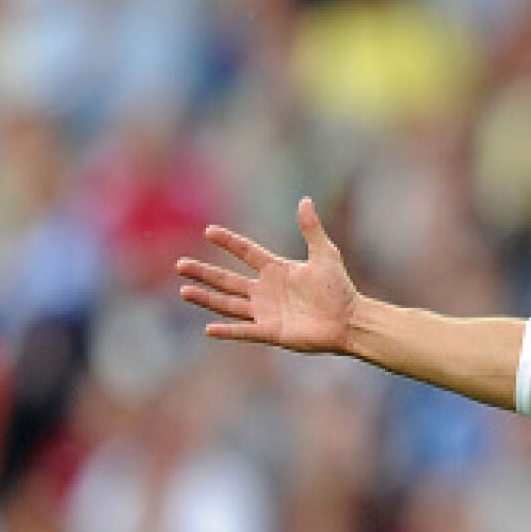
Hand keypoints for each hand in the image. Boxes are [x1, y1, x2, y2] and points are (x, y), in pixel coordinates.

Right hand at [177, 198, 357, 353]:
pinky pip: (245, 331)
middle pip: (228, 280)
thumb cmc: (339, 288)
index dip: (229, 242)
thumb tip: (305, 200)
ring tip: (184, 289)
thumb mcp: (325, 254)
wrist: (350, 320)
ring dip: (206, 298)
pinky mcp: (271, 332)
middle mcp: (266, 291)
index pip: (247, 252)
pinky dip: (228, 331)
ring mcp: (266, 312)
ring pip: (229, 303)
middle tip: (180, 264)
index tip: (209, 231)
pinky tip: (208, 328)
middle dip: (204, 272)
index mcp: (277, 270)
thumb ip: (312, 229)